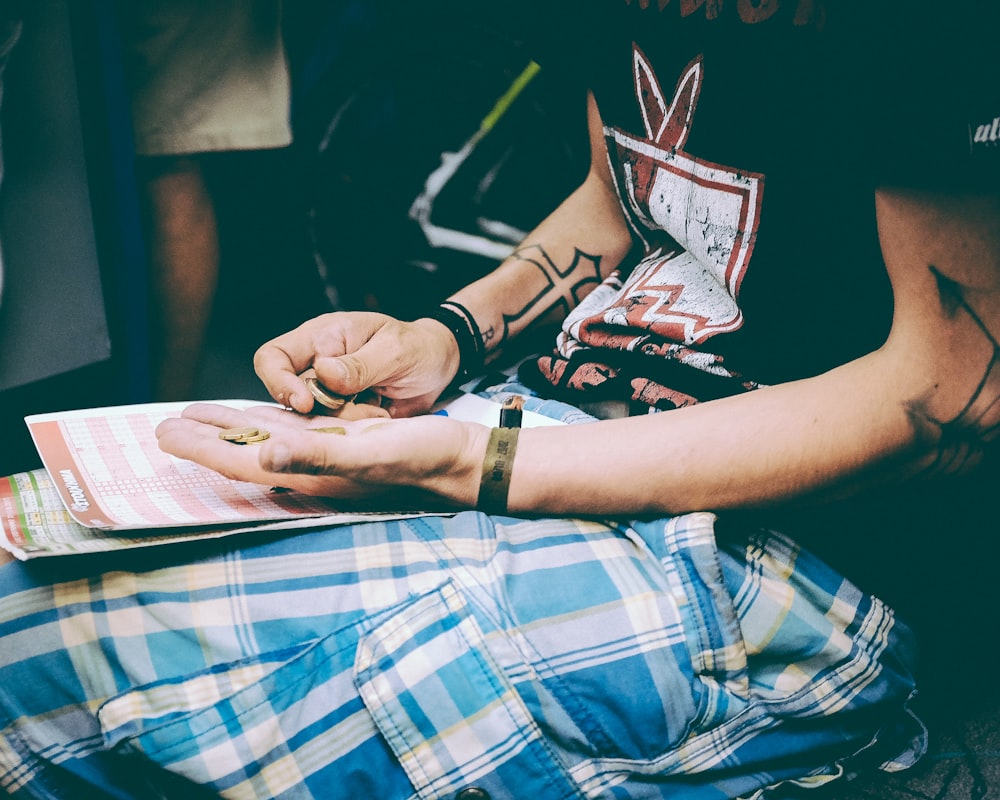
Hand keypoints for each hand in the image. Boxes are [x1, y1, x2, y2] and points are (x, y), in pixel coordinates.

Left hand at [155, 402, 488, 508]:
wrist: (462, 460)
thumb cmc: (423, 457)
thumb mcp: (370, 451)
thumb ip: (317, 454)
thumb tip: (263, 458)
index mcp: (311, 472)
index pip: (243, 460)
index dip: (202, 448)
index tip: (164, 434)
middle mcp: (313, 467)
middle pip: (246, 452)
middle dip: (206, 439)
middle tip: (165, 425)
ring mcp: (327, 456)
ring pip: (265, 441)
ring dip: (231, 430)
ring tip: (199, 417)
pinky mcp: (344, 443)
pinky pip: (292, 433)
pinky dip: (266, 424)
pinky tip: (260, 418)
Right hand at [253, 312, 459, 417]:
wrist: (441, 366)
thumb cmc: (419, 347)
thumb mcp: (395, 351)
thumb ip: (360, 364)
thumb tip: (323, 373)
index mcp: (322, 337)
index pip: (273, 357)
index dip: (279, 381)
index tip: (304, 403)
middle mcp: (318, 364)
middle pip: (288, 395)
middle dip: (319, 410)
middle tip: (358, 406)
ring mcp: (329, 392)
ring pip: (311, 419)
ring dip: (341, 420)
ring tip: (376, 407)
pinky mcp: (343, 414)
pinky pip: (333, 430)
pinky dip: (353, 430)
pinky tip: (378, 415)